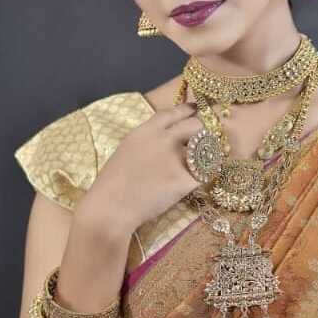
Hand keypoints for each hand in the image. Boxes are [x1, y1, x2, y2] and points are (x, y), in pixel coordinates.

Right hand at [75, 102, 202, 237]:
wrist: (112, 207)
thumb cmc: (112, 183)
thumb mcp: (127, 150)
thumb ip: (148, 141)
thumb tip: (164, 141)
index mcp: (147, 131)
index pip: (175, 112)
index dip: (187, 110)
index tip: (194, 110)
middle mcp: (165, 139)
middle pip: (196, 125)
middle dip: (201, 132)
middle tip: (201, 141)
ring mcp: (177, 158)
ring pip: (205, 149)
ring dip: (206, 154)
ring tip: (200, 163)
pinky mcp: (186, 180)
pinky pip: (203, 175)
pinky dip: (200, 178)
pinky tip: (192, 183)